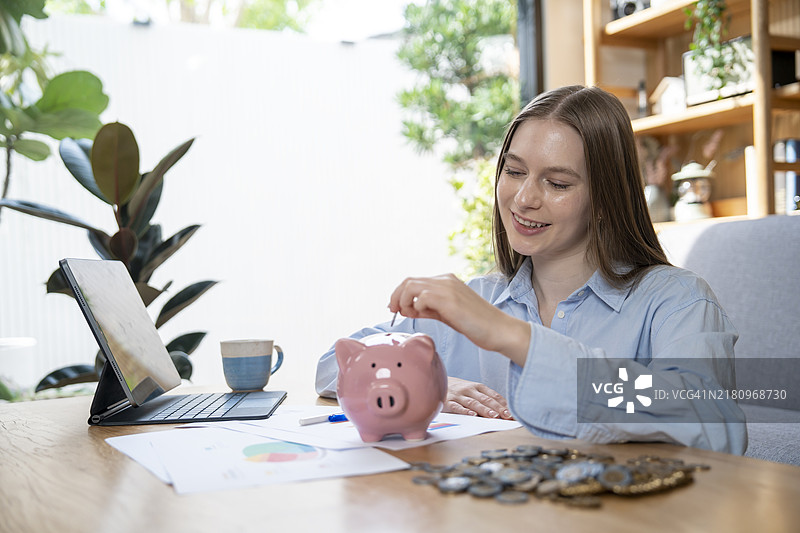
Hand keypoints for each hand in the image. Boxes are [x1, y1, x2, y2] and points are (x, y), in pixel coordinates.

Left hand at [388, 274, 530, 365]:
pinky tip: (422, 315)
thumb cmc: (475, 324)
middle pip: (408, 281)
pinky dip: (416, 307)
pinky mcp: (450, 300)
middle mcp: (446, 280)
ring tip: (409, 314)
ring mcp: (448, 288)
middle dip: (396, 297)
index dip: (399, 294)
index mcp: (446, 281)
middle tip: (394, 312)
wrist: (498, 330)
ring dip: (403, 301)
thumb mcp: (447, 313)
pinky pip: (422, 297)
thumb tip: (408, 308)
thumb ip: (428, 308)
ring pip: (412, 286)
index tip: (396, 309)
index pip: (414, 281)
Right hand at [443, 377, 512, 418]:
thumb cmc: (460, 389)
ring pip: (473, 403)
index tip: (512, 413)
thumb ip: (486, 398)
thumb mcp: (473, 390)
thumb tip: (503, 409)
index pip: (493, 395)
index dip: (503, 404)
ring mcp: (459, 395)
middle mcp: (469, 389)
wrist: (438, 381)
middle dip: (497, 408)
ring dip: (484, 409)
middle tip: (507, 415)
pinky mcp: (448, 401)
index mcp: (477, 386)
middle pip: (485, 399)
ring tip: (493, 416)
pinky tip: (472, 415)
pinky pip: (457, 406)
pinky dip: (465, 411)